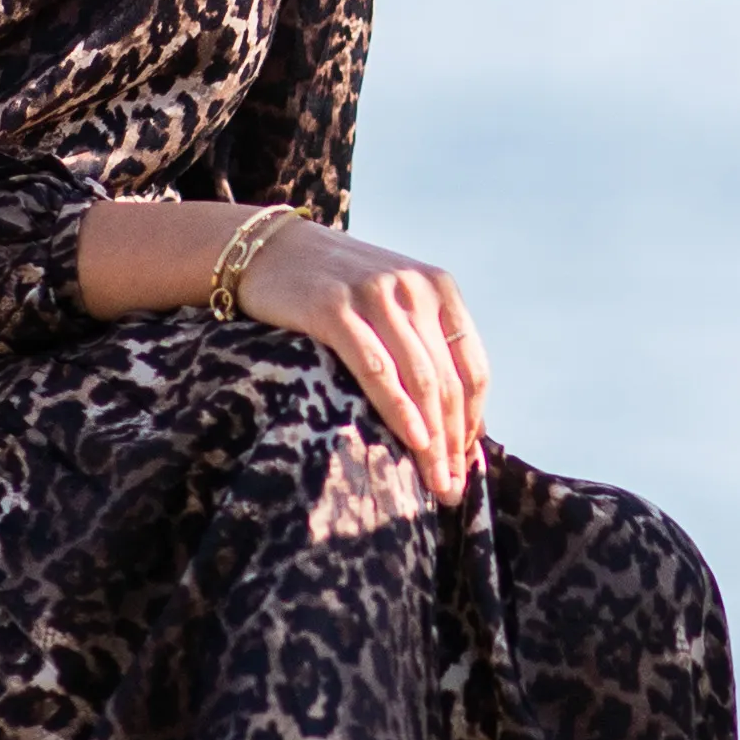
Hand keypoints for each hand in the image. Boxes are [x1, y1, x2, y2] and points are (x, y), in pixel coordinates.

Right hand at [236, 222, 490, 493]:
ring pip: (421, 379)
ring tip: (435, 481)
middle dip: (454, 443)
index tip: (466, 466)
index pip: (472, 368)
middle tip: (451, 490)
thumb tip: (462, 423)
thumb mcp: (391, 303)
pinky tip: (412, 440)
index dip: (472, 423)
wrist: (267, 249)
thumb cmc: (333, 288)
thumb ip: (425, 346)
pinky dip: (398, 408)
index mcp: (439, 288)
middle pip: (449, 382)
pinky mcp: (334, 308)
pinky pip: (377, 368)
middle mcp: (415, 288)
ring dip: (433, 439)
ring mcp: (376, 295)